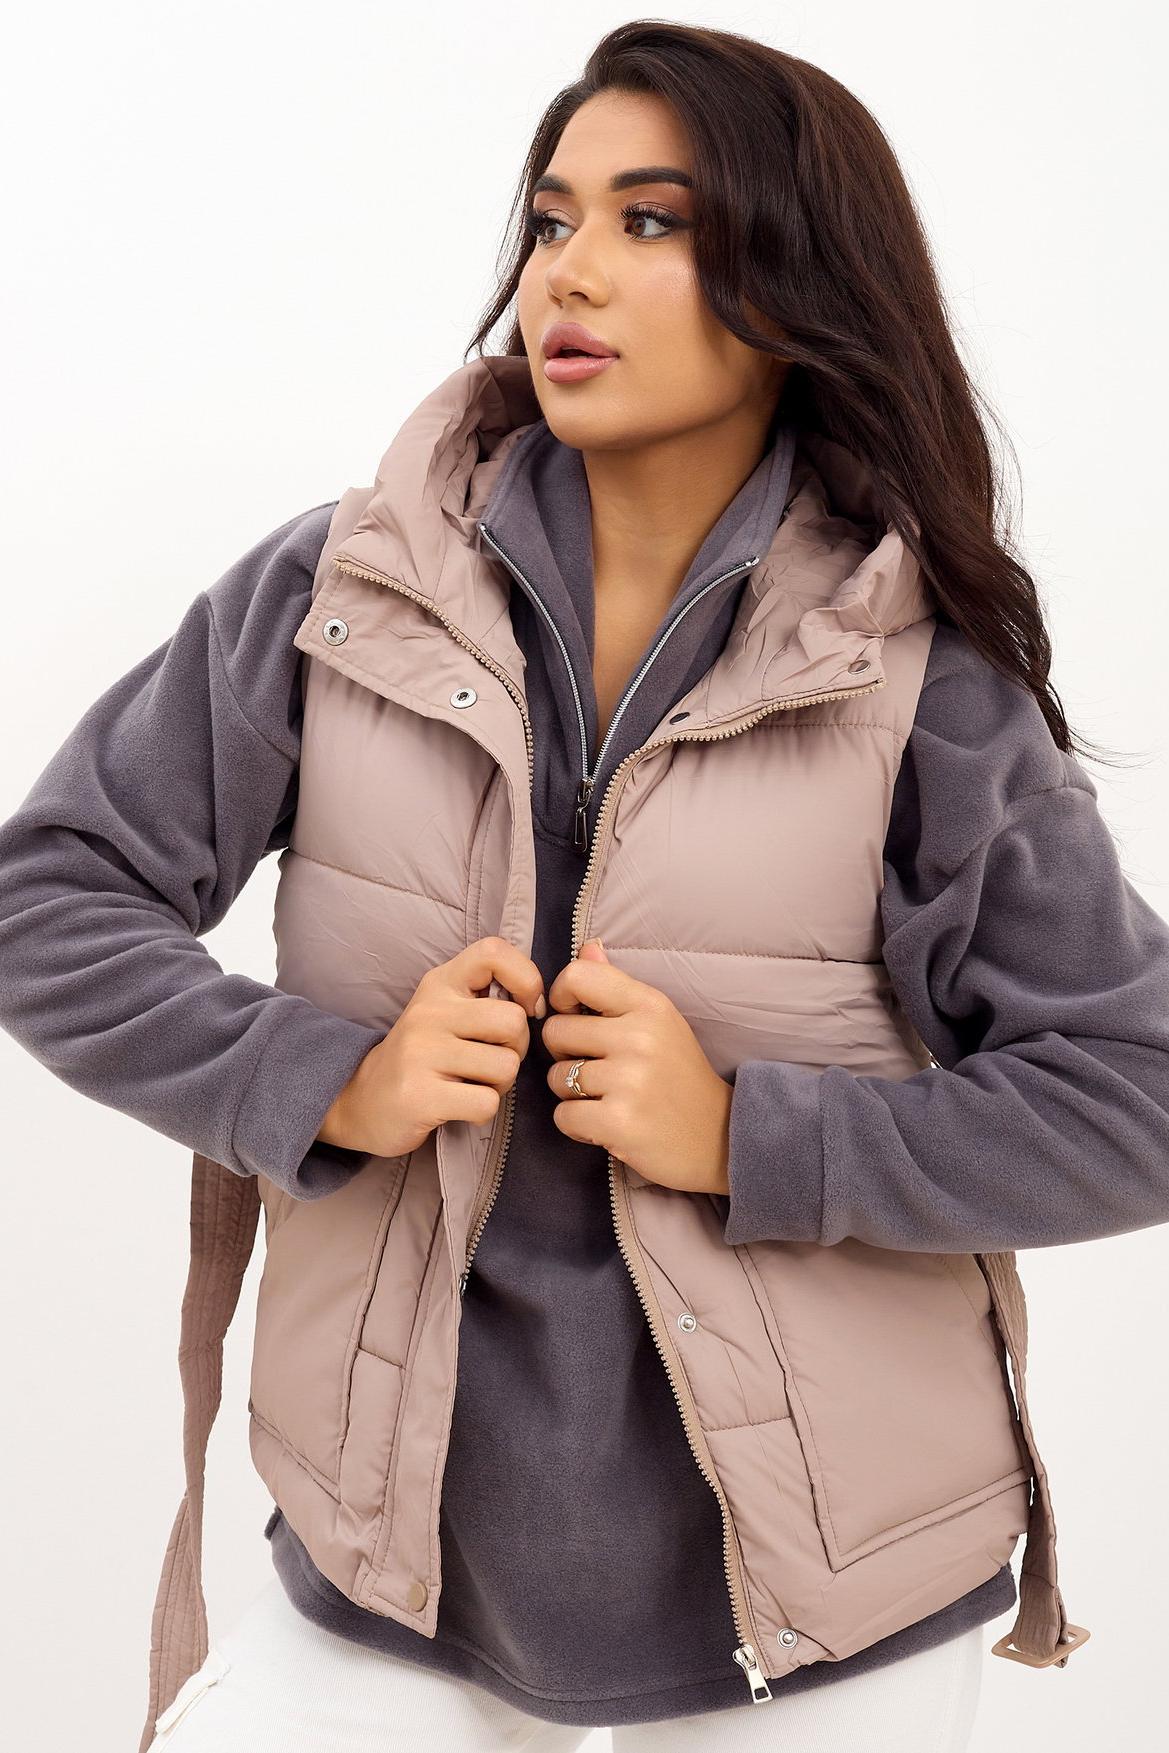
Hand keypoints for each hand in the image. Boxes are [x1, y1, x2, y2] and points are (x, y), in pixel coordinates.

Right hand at [316, 936, 544, 1158]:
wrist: (361, 1100)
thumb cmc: (422, 1055)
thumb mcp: (445, 1010)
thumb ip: (486, 997)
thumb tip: (539, 1003)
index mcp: (439, 984)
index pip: (493, 952)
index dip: (526, 978)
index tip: (525, 1008)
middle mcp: (429, 1012)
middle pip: (513, 1022)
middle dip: (515, 1049)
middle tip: (491, 1061)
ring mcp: (421, 1054)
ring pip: (505, 1067)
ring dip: (499, 1085)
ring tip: (471, 1084)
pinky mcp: (420, 1096)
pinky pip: (486, 1103)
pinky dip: (482, 1111)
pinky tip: (460, 1106)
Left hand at [541, 939, 732, 1194]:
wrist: (721, 1139)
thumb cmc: (680, 1077)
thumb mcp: (660, 1022)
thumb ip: (617, 984)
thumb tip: (588, 946)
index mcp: (650, 1005)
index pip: (579, 976)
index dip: (562, 998)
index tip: (576, 1019)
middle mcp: (640, 1037)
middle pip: (556, 1030)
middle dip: (564, 1054)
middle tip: (595, 1069)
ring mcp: (630, 1081)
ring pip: (555, 1077)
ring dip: (571, 1094)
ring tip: (605, 1099)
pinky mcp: (620, 1122)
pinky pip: (563, 1116)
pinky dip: (577, 1126)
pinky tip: (605, 1125)